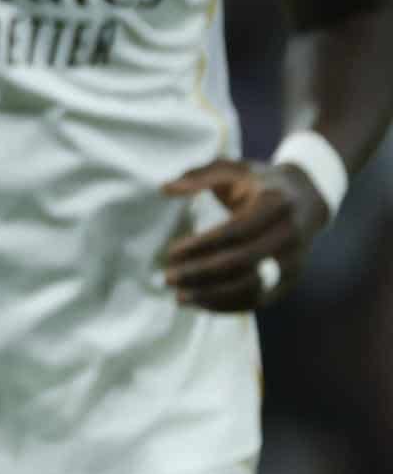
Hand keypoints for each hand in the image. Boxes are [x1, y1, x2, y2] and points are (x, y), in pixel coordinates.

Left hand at [162, 159, 327, 310]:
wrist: (308, 197)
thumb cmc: (259, 181)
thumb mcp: (234, 168)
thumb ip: (199, 176)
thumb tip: (165, 189)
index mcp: (274, 203)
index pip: (236, 230)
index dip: (203, 244)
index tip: (172, 252)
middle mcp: (289, 234)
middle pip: (243, 261)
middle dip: (202, 272)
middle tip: (168, 278)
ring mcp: (293, 260)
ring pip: (253, 286)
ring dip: (213, 295)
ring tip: (179, 297)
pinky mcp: (291, 279)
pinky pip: (261, 299)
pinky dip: (230, 305)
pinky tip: (202, 303)